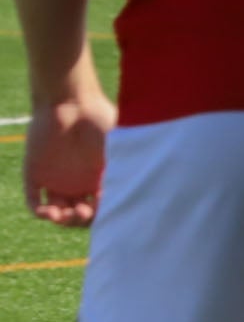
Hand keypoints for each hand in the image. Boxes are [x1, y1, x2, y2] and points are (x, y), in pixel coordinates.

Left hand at [23, 87, 114, 227]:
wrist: (70, 100)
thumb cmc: (100, 120)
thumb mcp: (119, 149)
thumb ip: (123, 172)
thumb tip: (132, 196)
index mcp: (101, 176)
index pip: (102, 206)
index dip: (104, 215)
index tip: (105, 213)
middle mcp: (79, 181)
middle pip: (79, 214)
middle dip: (81, 220)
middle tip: (82, 214)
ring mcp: (56, 179)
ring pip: (57, 211)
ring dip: (61, 220)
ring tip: (63, 215)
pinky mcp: (35, 174)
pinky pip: (34, 201)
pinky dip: (40, 212)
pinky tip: (48, 211)